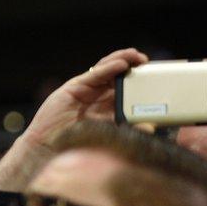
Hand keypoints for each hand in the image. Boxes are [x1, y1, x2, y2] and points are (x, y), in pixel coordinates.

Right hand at [0, 48, 147, 191]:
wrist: (50, 148)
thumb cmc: (79, 144)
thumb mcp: (109, 134)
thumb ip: (128, 129)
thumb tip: (151, 127)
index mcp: (108, 104)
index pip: (127, 86)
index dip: (140, 79)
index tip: (156, 76)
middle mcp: (98, 94)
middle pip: (118, 74)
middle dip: (134, 65)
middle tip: (148, 62)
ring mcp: (86, 89)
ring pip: (107, 69)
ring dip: (123, 60)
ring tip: (137, 57)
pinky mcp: (75, 87)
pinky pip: (94, 74)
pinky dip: (108, 68)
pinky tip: (121, 65)